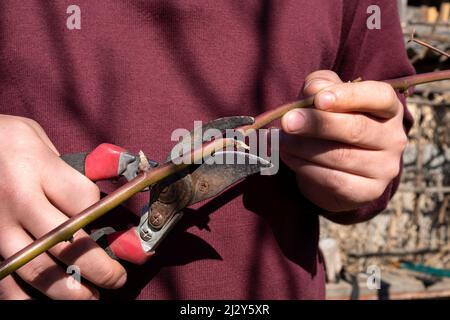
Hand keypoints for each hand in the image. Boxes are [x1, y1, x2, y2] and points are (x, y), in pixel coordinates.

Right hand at [0, 115, 125, 298]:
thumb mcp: (44, 142)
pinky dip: (24, 298)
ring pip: (34, 268)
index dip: (107, 221)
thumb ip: (77, 170)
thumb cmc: (12, 144)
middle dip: (96, 266)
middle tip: (116, 279)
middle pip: (64, 240)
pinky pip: (3, 280)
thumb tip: (118, 194)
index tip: (126, 237)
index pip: (82, 202)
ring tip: (90, 297)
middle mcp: (17, 199)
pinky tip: (45, 303)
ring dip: (67, 290)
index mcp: (38, 167)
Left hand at [280, 70, 406, 212]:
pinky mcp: (369, 192)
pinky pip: (334, 181)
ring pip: (341, 156)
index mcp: (389, 108)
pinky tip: (289, 158)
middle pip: (356, 129)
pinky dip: (306, 168)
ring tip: (281, 140)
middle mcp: (393, 138)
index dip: (349, 96)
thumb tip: (313, 90)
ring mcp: (384, 168)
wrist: (333, 168)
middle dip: (317, 124)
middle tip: (287, 122)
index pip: (379, 96)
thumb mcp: (325, 97)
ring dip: (303, 147)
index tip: (319, 100)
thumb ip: (320, 85)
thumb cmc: (331, 123)